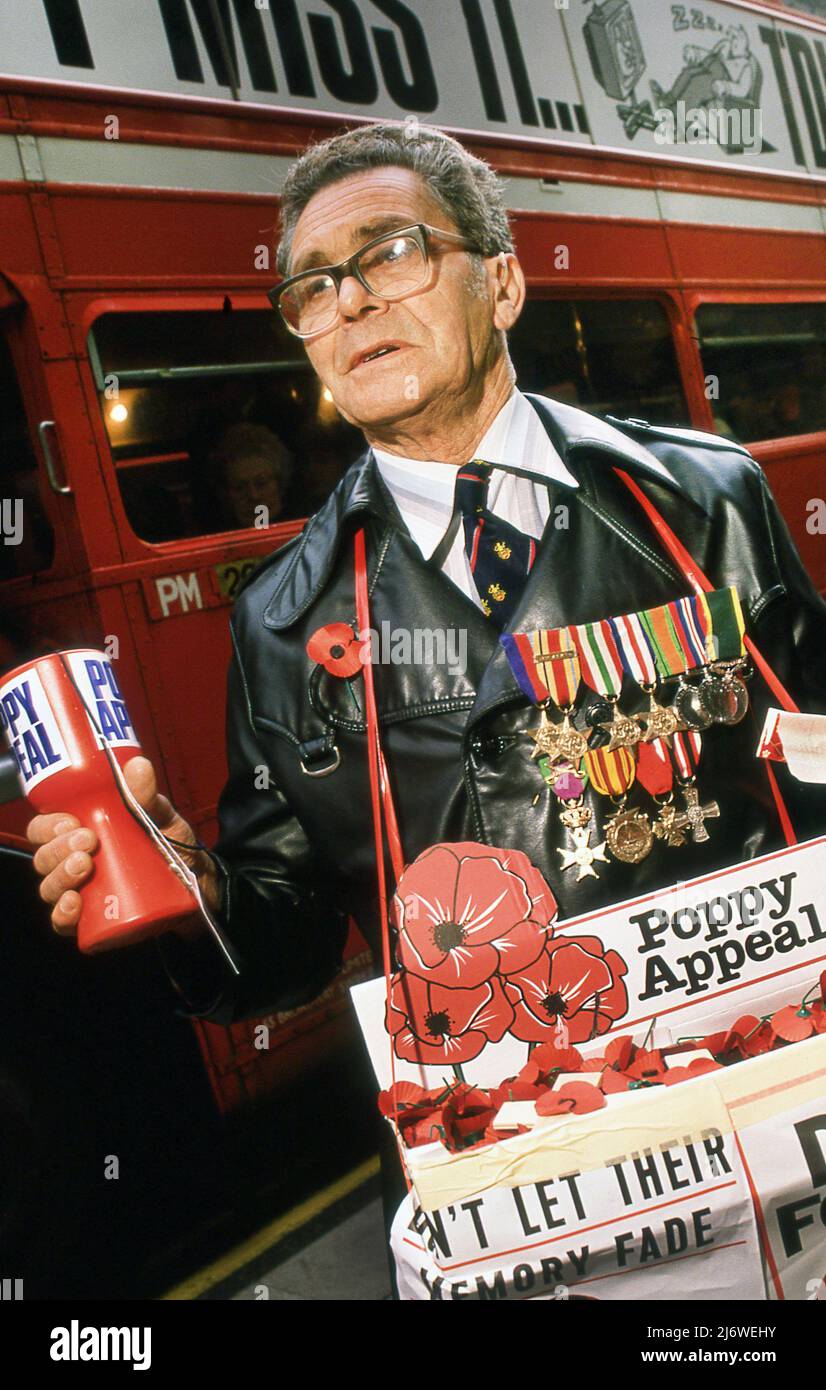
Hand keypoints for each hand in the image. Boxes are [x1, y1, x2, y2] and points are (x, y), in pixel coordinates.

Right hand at [26, 755, 220, 935]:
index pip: (45, 829)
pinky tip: (74, 904)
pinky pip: (63, 923)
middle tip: (88, 842)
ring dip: (59, 878)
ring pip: (49, 888)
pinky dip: (62, 914)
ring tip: (85, 867)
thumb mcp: (163, 818)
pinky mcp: (92, 922)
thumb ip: (148, 796)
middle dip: (57, 849)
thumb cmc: (174, 849)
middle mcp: (76, 863)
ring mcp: (83, 893)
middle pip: (43, 858)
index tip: (71, 821)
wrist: (201, 888)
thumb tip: (138, 766)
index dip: (47, 826)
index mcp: (82, 833)